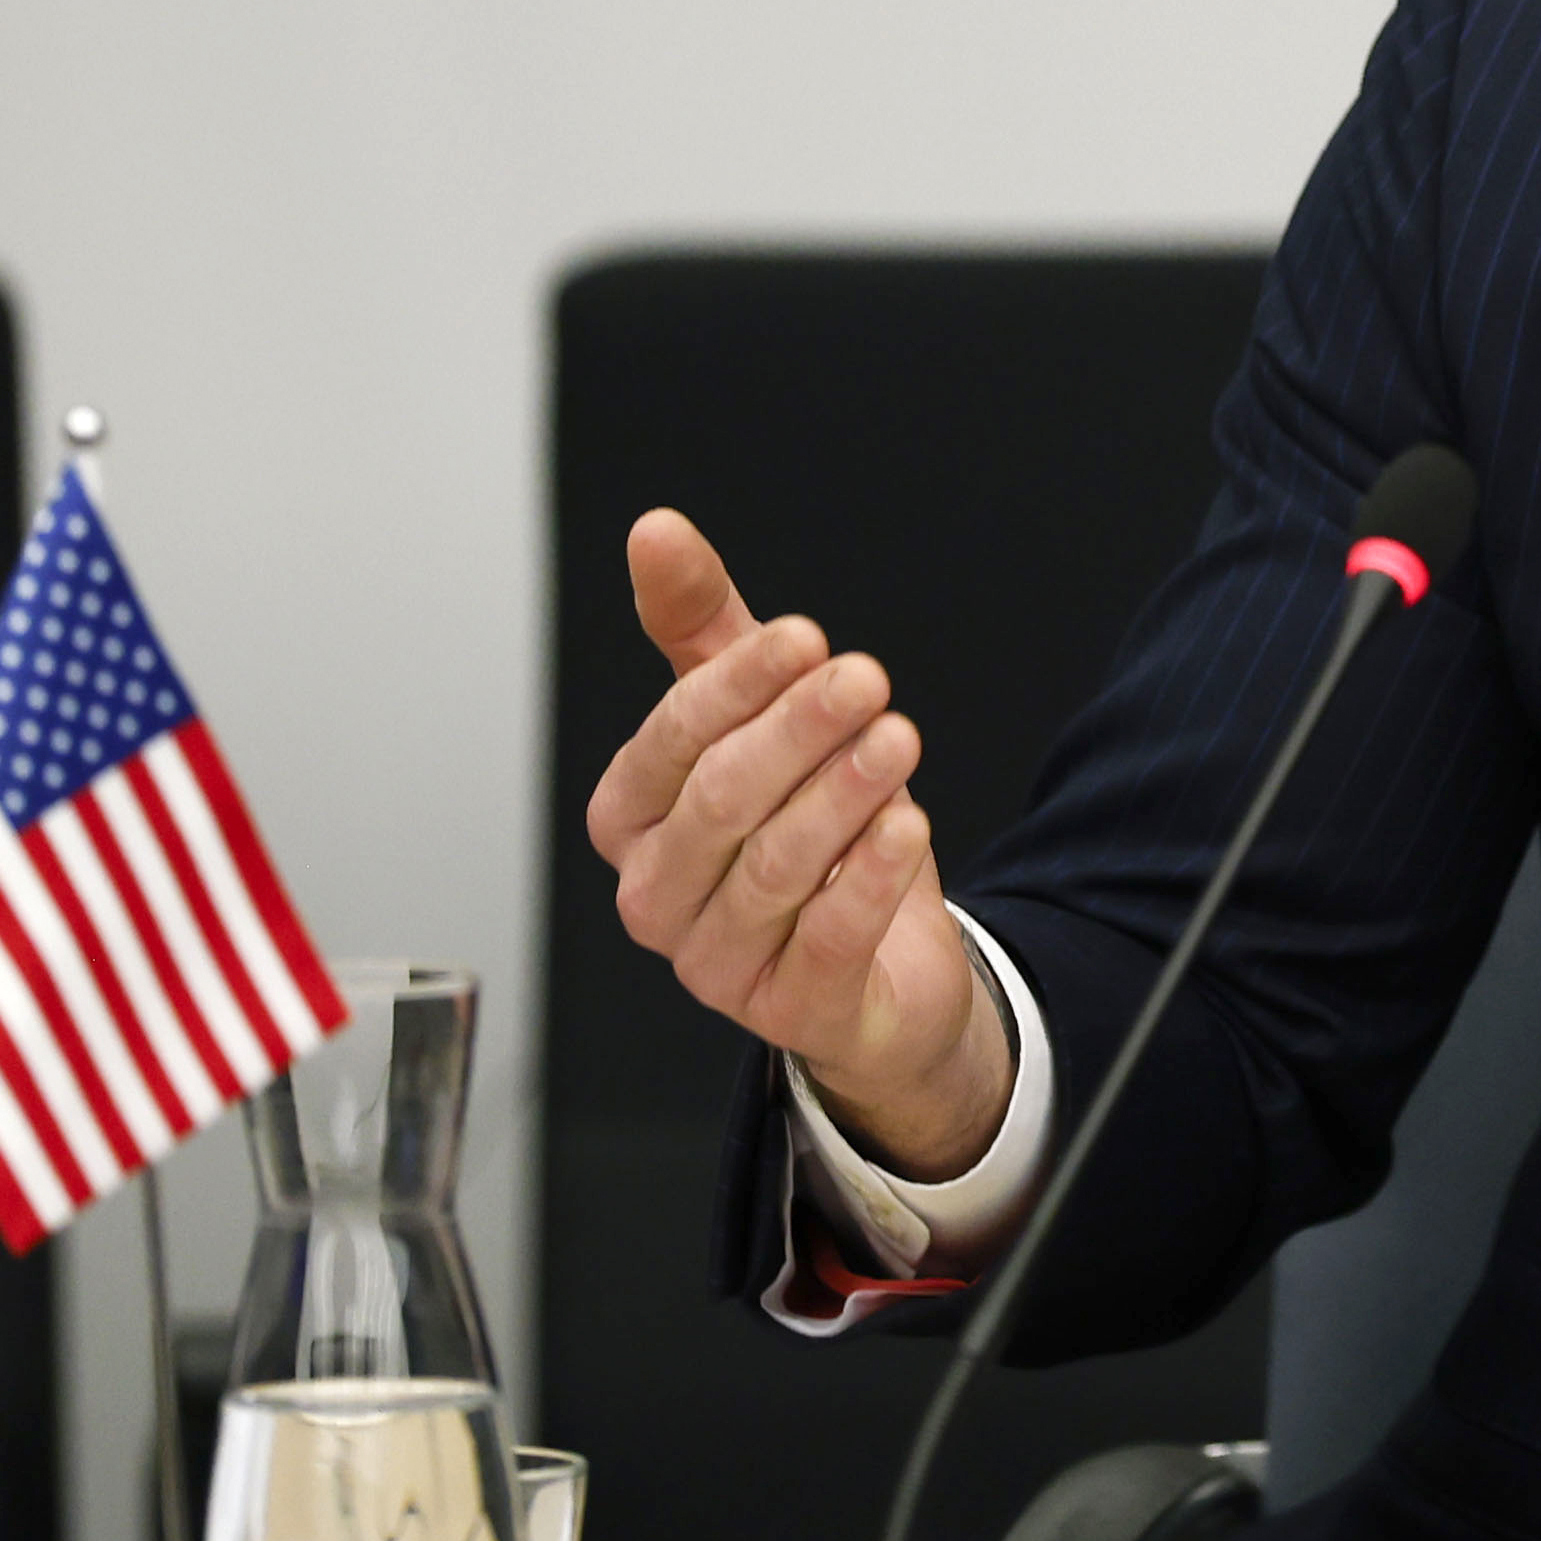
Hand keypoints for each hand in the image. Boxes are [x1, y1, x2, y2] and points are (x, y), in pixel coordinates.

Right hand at [579, 508, 1009, 1175]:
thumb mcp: (760, 717)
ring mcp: (717, 963)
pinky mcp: (793, 1011)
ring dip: (841, 793)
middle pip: (720, 801)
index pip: (670, 741)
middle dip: (797, 731)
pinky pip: (828, 939)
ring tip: (898, 740)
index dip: (738, 684)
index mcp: (633, 820)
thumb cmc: (806, 829)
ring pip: (772, 868)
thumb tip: (655, 529)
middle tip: (866, 678)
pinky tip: (906, 826)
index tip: (807, 637)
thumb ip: (705, 627)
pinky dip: (869, 877)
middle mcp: (657, 895)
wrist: (882, 962)